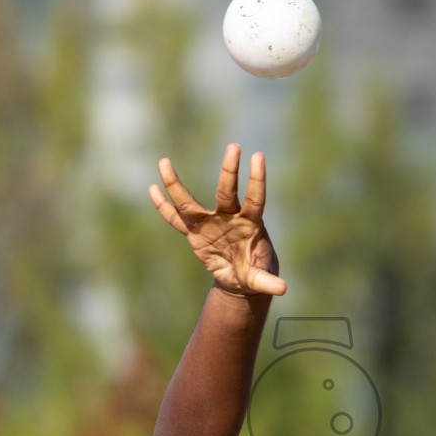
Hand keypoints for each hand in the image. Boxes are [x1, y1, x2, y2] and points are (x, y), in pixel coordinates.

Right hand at [150, 144, 286, 298]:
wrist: (240, 277)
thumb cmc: (254, 272)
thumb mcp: (260, 278)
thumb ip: (267, 281)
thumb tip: (283, 289)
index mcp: (250, 224)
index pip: (255, 199)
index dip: (257, 180)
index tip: (258, 156)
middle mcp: (229, 217)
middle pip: (226, 193)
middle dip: (229, 171)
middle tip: (234, 147)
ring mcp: (210, 223)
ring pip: (190, 203)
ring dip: (175, 185)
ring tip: (163, 162)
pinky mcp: (196, 233)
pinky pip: (177, 220)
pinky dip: (164, 207)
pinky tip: (152, 189)